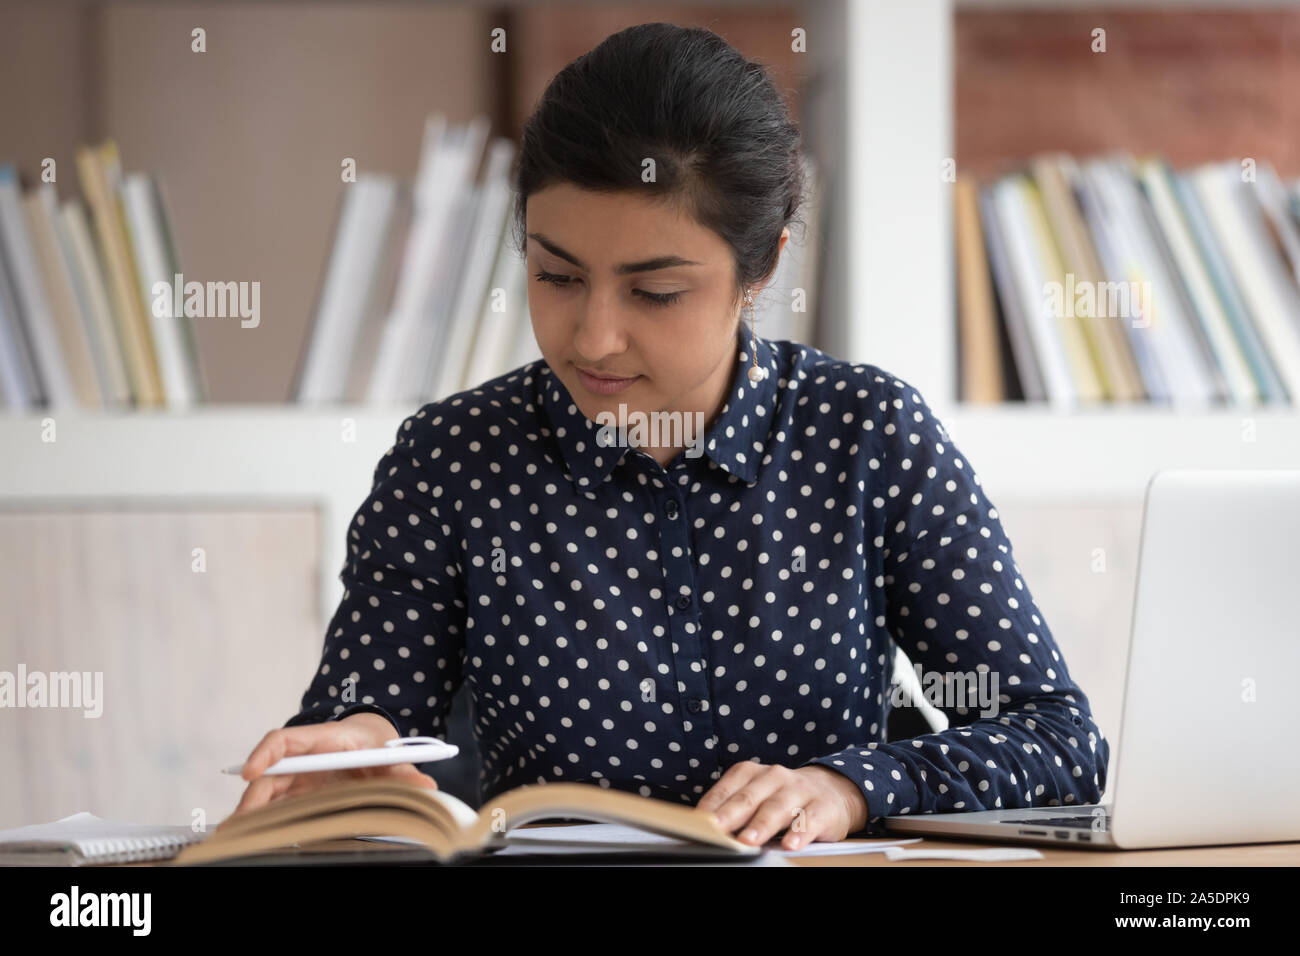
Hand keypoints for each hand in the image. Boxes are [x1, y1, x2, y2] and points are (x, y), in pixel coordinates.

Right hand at [222, 713, 437, 826]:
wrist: (371, 741)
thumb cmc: (376, 744)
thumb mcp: (391, 756)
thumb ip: (404, 771)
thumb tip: (425, 786)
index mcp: (322, 739)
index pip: (284, 740)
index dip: (264, 754)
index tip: (252, 772)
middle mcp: (302, 758)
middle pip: (269, 775)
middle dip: (251, 799)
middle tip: (237, 827)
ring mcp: (297, 777)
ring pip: (267, 795)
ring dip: (252, 815)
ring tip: (234, 839)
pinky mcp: (298, 793)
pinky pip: (277, 807)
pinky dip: (264, 822)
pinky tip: (253, 839)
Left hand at [696, 761, 868, 849]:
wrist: (832, 791)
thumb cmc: (783, 798)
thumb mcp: (757, 796)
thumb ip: (733, 809)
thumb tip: (705, 830)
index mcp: (752, 773)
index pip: (727, 789)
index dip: (711, 806)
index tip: (697, 823)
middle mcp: (774, 777)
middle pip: (749, 797)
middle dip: (731, 814)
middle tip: (716, 829)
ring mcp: (799, 790)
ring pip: (778, 807)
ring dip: (761, 825)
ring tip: (748, 841)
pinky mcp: (822, 807)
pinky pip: (810, 820)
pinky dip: (800, 832)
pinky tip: (791, 844)